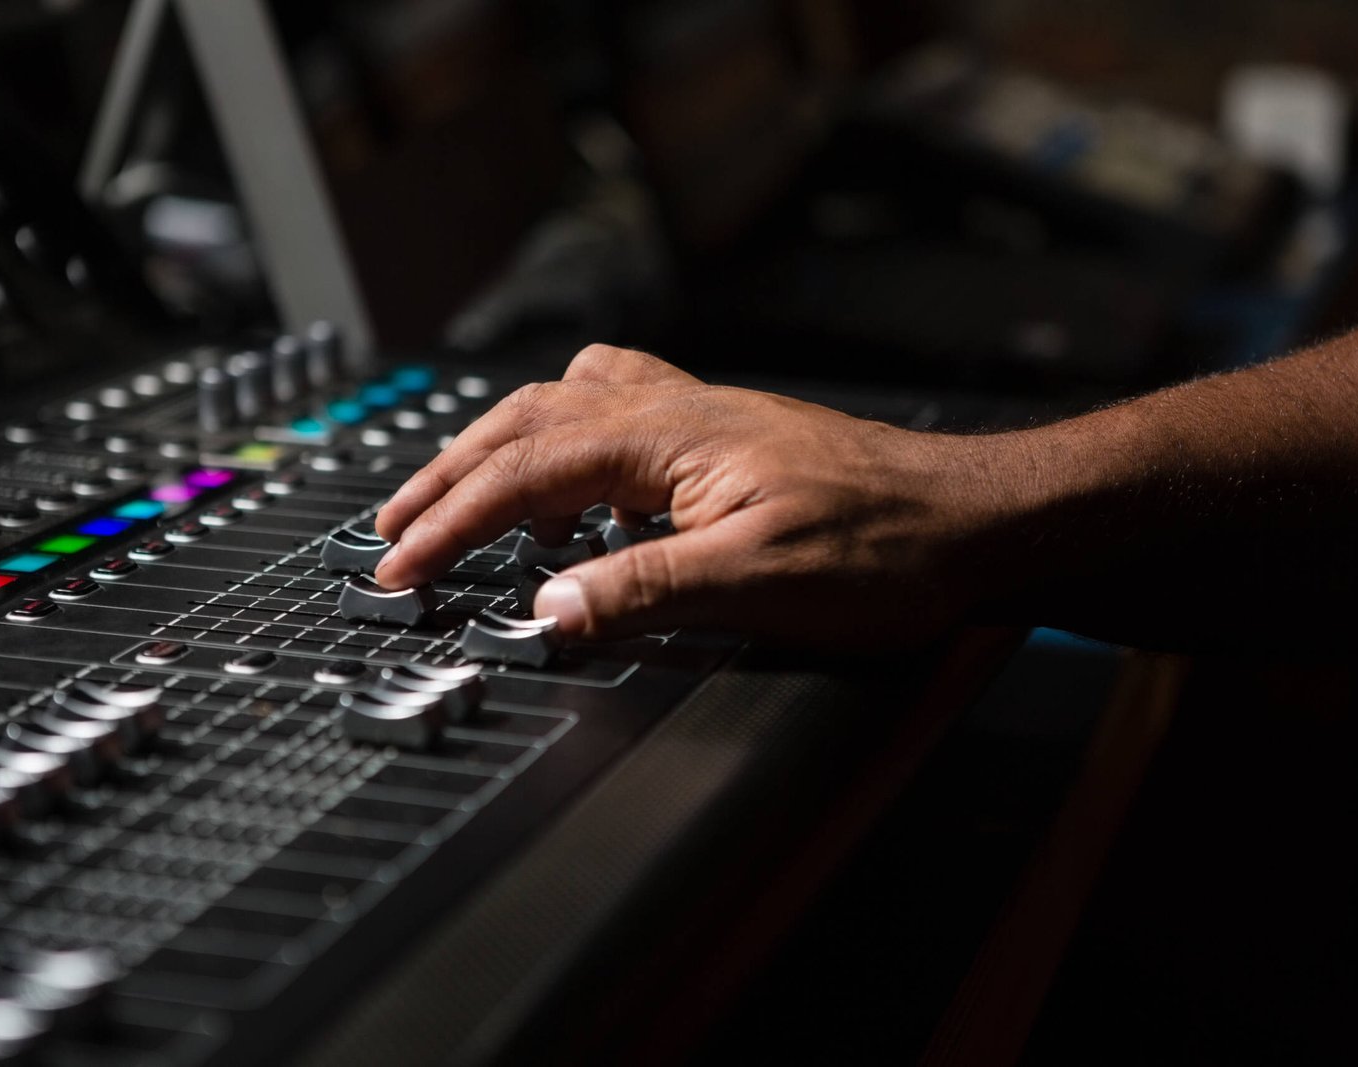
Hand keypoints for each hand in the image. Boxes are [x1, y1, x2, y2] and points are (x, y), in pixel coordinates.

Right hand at [373, 346, 1037, 646]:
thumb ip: (640, 592)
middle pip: (523, 424)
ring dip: (494, 450)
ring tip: (452, 495)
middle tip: (391, 529)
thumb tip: (541, 609)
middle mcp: (670, 412)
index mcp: (663, 439)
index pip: (521, 475)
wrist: (967, 519)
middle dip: (446, 477)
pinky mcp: (718, 439)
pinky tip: (570, 487)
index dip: (447, 523)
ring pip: (560, 409)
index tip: (397, 570)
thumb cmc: (881, 547)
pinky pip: (609, 417)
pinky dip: (558, 444)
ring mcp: (695, 419)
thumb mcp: (756, 584)